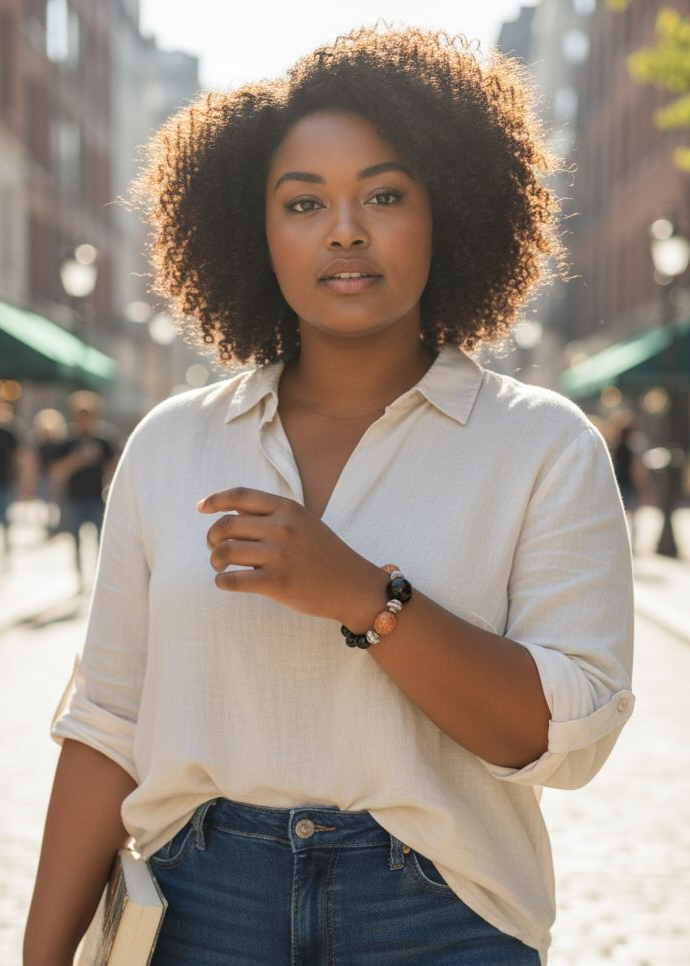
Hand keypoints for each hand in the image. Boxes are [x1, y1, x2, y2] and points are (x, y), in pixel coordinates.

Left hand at [197, 487, 384, 623]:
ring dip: (215, 560)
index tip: (201, 508)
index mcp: (288, 508)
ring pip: (225, 551)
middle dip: (212, 537)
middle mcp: (283, 527)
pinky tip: (227, 582)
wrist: (353, 586)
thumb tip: (229, 511)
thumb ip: (272, 514)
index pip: (241, 495)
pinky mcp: (277, 583)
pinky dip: (222, 582)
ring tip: (220, 566)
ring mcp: (280, 555)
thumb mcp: (303, 522)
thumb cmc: (324, 555)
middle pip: (226, 524)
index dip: (215, 499)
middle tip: (215, 549)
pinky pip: (232, 580)